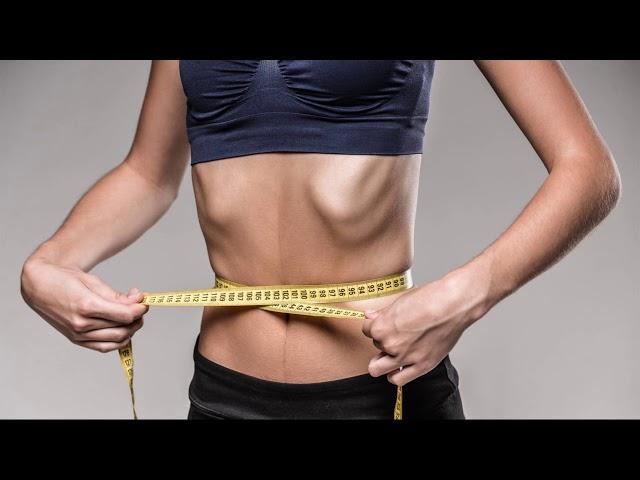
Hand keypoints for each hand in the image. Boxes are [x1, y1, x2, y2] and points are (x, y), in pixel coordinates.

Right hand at [20, 257, 148, 352]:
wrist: (40, 285)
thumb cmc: (66, 279)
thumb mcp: (94, 282)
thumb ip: (117, 296)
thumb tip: (138, 301)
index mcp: (86, 305)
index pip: (124, 315)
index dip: (140, 309)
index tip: (145, 301)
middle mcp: (81, 324)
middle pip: (123, 328)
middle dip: (138, 318)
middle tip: (140, 307)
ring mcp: (77, 334)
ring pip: (116, 339)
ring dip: (131, 329)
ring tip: (132, 316)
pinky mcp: (76, 340)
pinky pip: (104, 347)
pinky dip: (118, 341)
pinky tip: (123, 330)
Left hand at [362, 269, 488, 385]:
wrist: (453, 305)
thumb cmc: (430, 299)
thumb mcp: (400, 301)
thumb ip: (382, 312)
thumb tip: (369, 316)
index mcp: (382, 327)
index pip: (365, 330)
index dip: (374, 325)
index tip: (382, 323)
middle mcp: (391, 344)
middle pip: (374, 346)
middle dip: (381, 341)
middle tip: (391, 336)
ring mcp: (405, 357)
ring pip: (378, 368)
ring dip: (382, 361)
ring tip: (392, 353)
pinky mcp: (421, 366)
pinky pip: (398, 379)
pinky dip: (395, 374)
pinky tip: (399, 366)